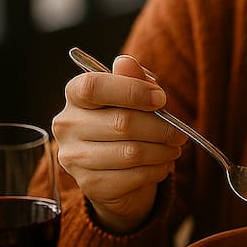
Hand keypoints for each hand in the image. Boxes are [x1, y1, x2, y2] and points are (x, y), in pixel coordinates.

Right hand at [53, 55, 187, 232]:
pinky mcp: (89, 185)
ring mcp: (74, 157)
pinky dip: (156, 170)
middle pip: (121, 123)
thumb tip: (126, 62)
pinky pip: (133, 176)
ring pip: (130, 152)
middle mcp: (67, 125)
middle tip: (179, 133)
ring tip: (173, 149)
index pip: (93, 87)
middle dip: (160, 128)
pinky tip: (162, 165)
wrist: (115, 173)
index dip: (131, 90)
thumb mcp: (132, 98)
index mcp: (74, 95)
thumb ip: (132, 79)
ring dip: (162, 151)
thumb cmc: (124, 124)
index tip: (161, 99)